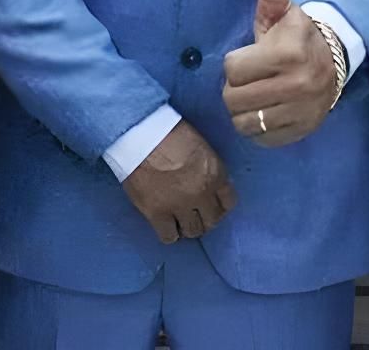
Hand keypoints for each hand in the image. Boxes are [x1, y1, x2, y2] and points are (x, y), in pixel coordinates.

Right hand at [122, 121, 236, 242]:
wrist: (139, 133)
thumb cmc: (168, 131)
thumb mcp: (200, 145)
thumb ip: (208, 168)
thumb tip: (208, 183)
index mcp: (215, 172)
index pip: (229, 201)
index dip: (220, 205)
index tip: (212, 204)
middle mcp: (202, 193)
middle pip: (212, 220)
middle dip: (205, 217)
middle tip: (196, 214)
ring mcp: (180, 205)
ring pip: (193, 231)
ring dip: (189, 227)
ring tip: (181, 221)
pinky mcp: (157, 213)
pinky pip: (169, 236)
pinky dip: (170, 233)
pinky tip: (166, 225)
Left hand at [222, 0, 338, 147]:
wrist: (334, 61)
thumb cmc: (298, 35)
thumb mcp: (284, 12)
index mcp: (287, 54)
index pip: (233, 69)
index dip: (236, 63)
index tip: (250, 57)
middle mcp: (296, 85)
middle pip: (235, 99)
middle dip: (236, 88)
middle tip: (249, 79)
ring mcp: (300, 112)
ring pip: (244, 122)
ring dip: (243, 110)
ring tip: (255, 95)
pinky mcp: (301, 131)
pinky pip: (261, 138)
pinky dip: (258, 127)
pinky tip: (266, 110)